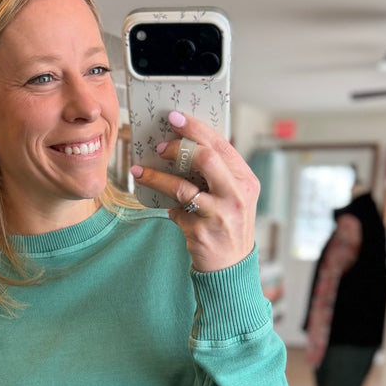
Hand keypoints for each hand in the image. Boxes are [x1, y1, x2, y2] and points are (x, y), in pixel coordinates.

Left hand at [129, 110, 259, 271]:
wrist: (231, 267)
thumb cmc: (228, 225)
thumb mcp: (233, 196)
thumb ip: (217, 174)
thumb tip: (182, 147)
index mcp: (246, 180)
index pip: (221, 145)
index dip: (196, 128)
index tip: (174, 118)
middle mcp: (236, 195)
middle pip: (205, 159)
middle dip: (177, 148)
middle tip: (158, 146)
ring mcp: (219, 214)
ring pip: (182, 187)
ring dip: (156, 177)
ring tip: (139, 171)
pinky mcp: (201, 232)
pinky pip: (176, 211)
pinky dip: (169, 207)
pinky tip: (168, 208)